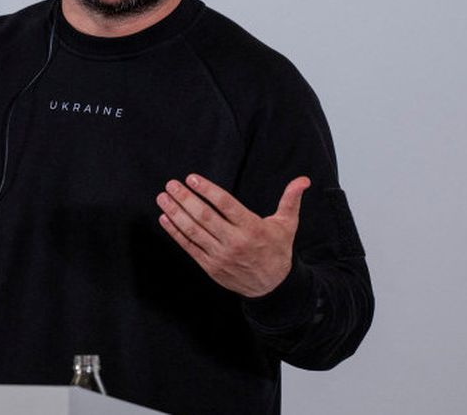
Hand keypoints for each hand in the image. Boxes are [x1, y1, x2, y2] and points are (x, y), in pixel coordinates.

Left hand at [157, 174, 308, 297]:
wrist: (272, 288)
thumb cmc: (277, 251)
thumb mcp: (287, 225)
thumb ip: (290, 200)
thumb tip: (303, 180)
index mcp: (252, 228)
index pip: (226, 205)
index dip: (207, 190)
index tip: (192, 178)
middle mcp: (234, 242)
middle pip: (205, 217)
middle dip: (185, 199)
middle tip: (171, 184)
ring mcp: (220, 256)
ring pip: (193, 231)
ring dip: (175, 213)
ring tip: (163, 197)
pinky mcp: (210, 266)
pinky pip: (189, 247)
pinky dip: (175, 233)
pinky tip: (165, 218)